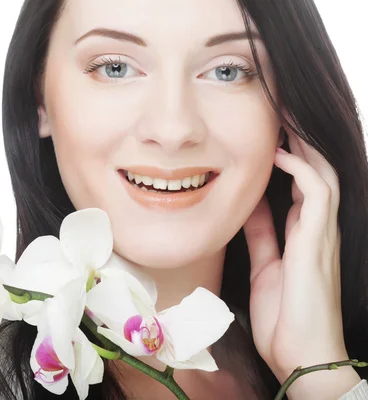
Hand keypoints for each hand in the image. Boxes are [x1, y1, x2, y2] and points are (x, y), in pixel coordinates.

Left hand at [243, 131, 359, 398]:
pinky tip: (279, 154)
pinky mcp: (318, 242)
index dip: (286, 155)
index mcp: (302, 233)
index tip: (265, 129)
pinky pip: (318, 194)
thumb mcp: (265, 266)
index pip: (299, 183)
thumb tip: (248, 205)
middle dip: (298, 139)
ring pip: (322, 174)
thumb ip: (261, 236)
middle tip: (277, 109)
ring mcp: (321, 233)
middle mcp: (316, 227)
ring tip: (283, 116)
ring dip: (303, 145)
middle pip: (315, 170)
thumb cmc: (285, 316)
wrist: (300, 356)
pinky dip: (300, 170)